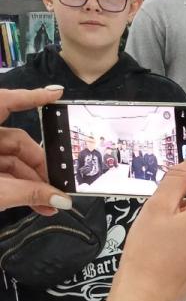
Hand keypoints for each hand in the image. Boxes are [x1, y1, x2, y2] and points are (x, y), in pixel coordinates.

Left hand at [0, 85, 71, 213]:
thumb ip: (28, 193)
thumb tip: (63, 200)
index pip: (6, 102)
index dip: (32, 96)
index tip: (57, 94)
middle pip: (16, 142)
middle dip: (39, 168)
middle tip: (58, 190)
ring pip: (10, 161)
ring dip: (31, 184)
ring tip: (49, 205)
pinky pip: (1, 173)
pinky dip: (16, 188)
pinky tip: (35, 204)